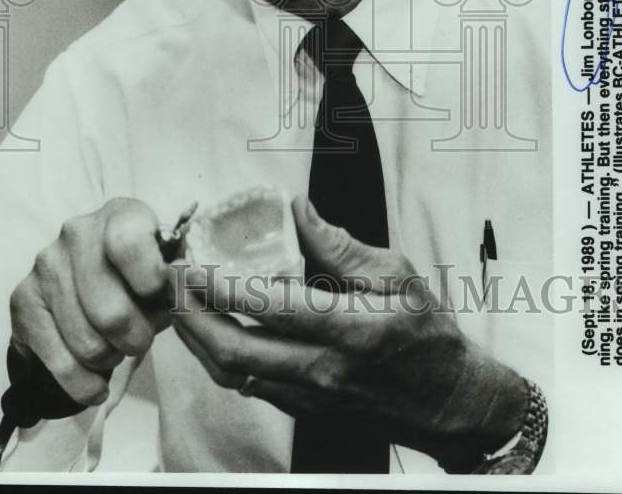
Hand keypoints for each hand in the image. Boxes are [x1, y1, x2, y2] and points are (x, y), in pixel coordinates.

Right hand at [10, 198, 170, 406]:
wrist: (81, 287)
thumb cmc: (137, 278)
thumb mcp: (163, 270)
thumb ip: (174, 282)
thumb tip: (177, 299)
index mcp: (120, 214)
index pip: (129, 243)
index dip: (150, 279)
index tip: (160, 299)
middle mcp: (78, 232)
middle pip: (110, 312)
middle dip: (136, 339)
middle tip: (140, 339)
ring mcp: (46, 265)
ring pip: (88, 344)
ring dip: (111, 359)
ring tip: (116, 350)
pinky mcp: (22, 300)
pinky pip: (61, 364)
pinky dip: (85, 385)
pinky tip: (96, 383)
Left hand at [171, 196, 527, 469]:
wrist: (448, 403)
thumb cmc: (427, 334)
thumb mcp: (397, 276)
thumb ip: (341, 246)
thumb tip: (297, 210)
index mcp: (350, 330)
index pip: (272, 308)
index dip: (225, 286)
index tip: (195, 262)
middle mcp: (323, 368)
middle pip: (237, 351)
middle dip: (193, 315)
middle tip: (173, 281)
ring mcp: (310, 395)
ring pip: (234, 374)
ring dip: (198, 340)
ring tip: (180, 304)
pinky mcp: (305, 409)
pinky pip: (249, 386)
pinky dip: (221, 359)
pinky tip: (211, 332)